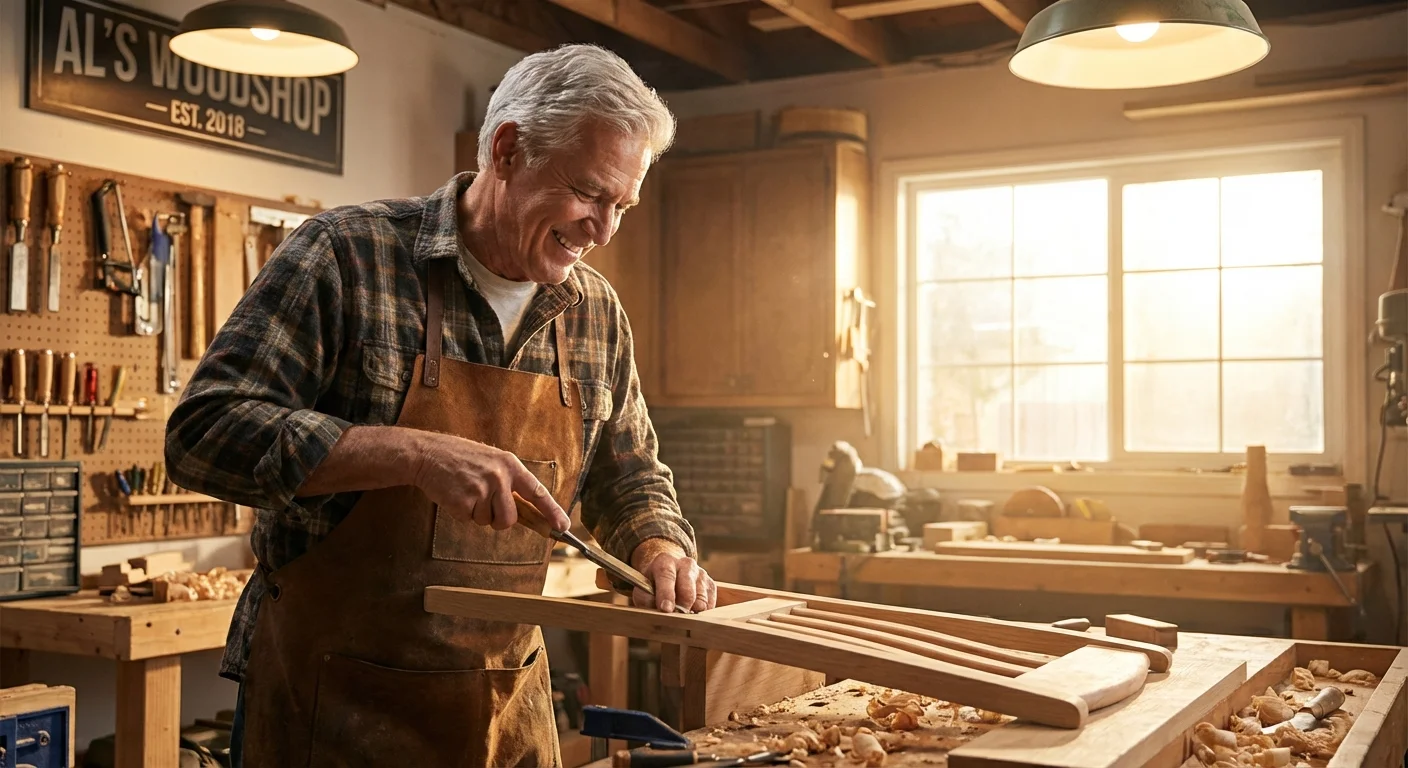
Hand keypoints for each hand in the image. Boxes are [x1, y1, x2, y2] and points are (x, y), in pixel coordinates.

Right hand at [413, 432, 567, 531]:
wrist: (429, 454)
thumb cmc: (462, 459)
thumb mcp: (492, 462)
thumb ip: (510, 483)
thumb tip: (529, 512)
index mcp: (510, 465)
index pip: (537, 492)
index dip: (552, 511)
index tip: (563, 526)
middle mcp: (499, 477)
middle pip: (509, 519)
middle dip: (498, 519)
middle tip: (483, 502)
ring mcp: (481, 489)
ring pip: (488, 522)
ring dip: (478, 515)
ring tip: (468, 492)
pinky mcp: (463, 501)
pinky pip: (469, 520)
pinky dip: (461, 513)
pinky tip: (456, 494)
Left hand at [630, 538, 715, 612]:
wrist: (669, 571)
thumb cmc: (654, 584)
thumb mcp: (643, 588)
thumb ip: (645, 598)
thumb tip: (658, 612)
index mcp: (665, 561)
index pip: (666, 576)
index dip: (666, 594)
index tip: (666, 609)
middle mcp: (686, 564)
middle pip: (687, 590)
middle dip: (681, 608)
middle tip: (675, 620)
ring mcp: (700, 574)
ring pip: (701, 600)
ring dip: (691, 612)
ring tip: (681, 614)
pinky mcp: (711, 585)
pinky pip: (709, 605)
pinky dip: (700, 613)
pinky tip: (690, 611)